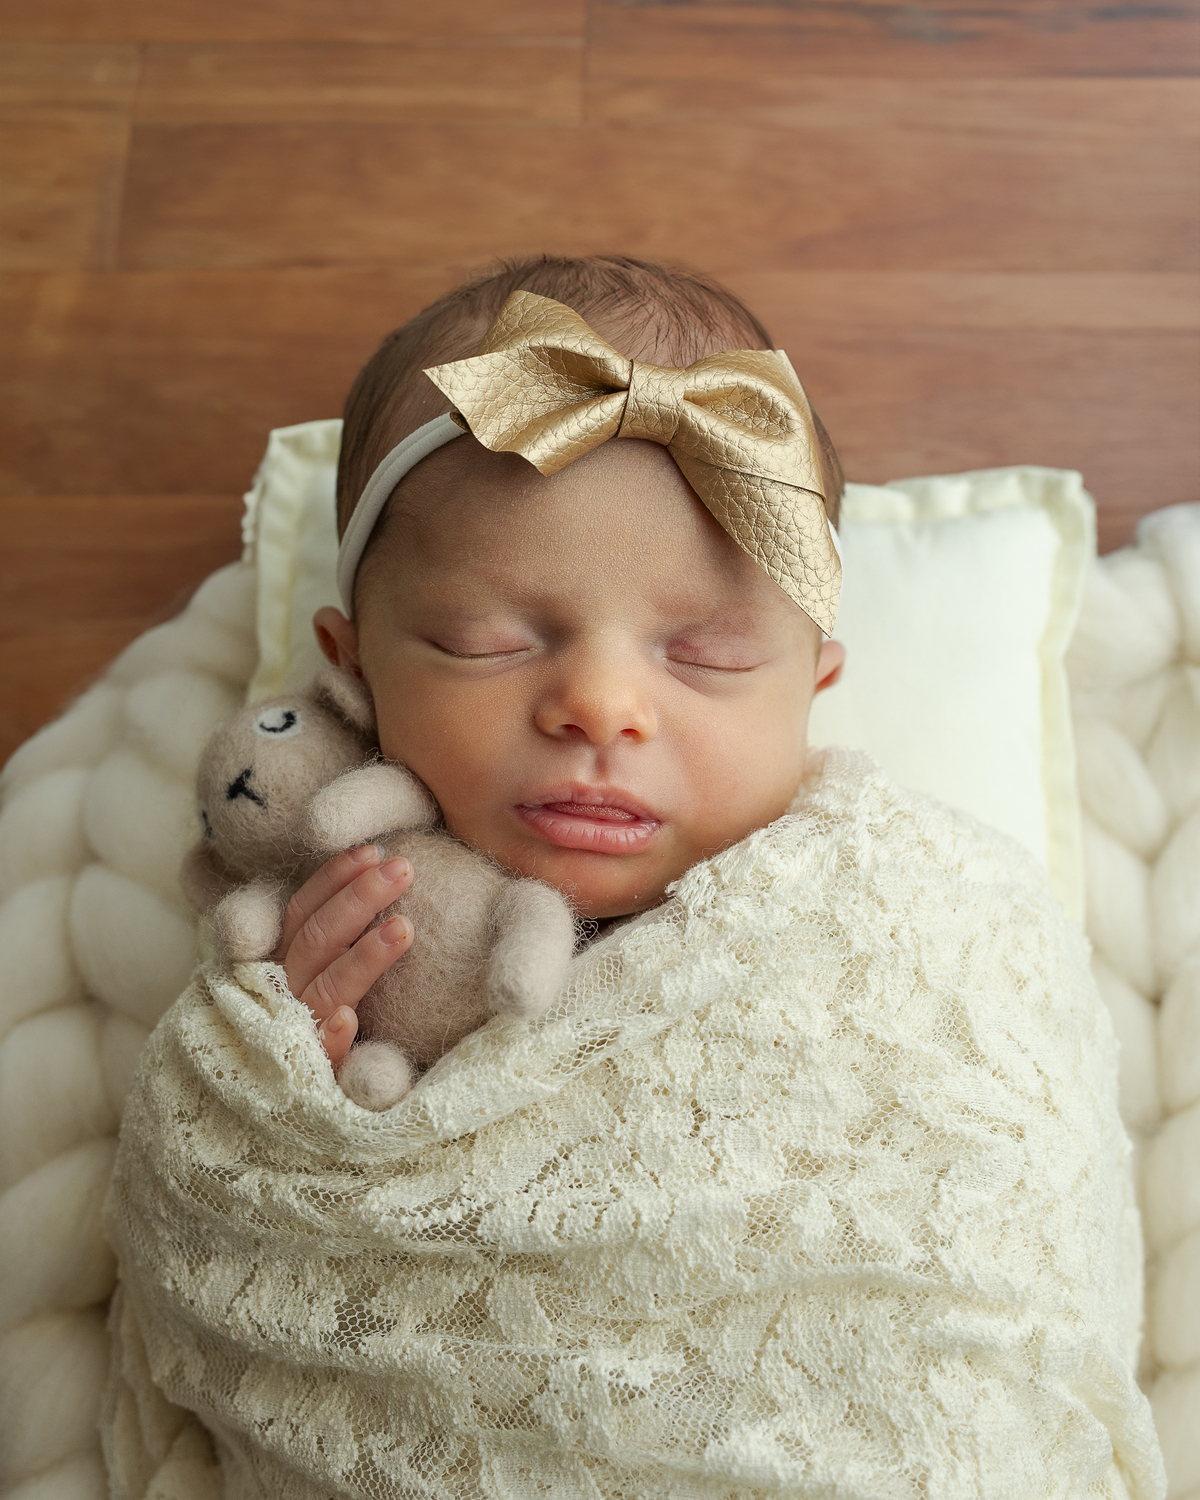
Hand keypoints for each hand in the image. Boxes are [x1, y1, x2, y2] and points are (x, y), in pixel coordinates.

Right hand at [275, 844, 413, 1069]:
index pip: (302, 911)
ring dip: (363, 958)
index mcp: (283, 964)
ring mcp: (291, 1035)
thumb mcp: (320, 976)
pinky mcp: (306, 1080)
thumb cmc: (315, 1030)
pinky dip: (329, 1036)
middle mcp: (281, 994)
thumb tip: (374, 874)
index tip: (372, 849)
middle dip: (359, 899)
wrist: (282, 1114)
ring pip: (324, 988)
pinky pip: (317, 1058)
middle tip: (403, 868)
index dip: (334, 878)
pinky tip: (347, 1020)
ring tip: (405, 928)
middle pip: (315, 938)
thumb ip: (333, 938)